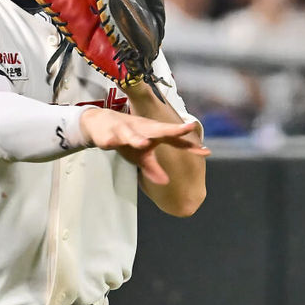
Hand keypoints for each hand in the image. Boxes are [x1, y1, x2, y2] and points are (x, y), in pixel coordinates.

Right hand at [79, 108, 209, 184]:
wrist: (99, 122)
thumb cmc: (127, 138)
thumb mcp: (140, 155)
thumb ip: (154, 167)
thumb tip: (166, 182)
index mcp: (152, 133)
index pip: (174, 139)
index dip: (189, 145)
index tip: (206, 150)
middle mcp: (142, 129)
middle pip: (158, 129)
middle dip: (172, 130)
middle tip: (186, 129)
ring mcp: (124, 130)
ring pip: (131, 134)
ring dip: (137, 139)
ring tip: (144, 143)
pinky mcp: (108, 134)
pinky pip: (109, 139)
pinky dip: (110, 140)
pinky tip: (111, 143)